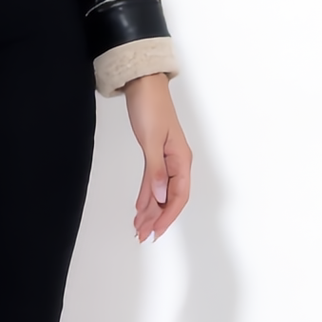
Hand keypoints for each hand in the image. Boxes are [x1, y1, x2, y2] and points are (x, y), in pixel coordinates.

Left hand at [125, 72, 190, 242]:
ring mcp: (166, 159)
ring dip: (150, 211)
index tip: (156, 231)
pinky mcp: (155, 154)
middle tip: (143, 236)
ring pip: (159, 192)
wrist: (143, 85)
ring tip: (139, 228)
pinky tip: (140, 209)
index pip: (178, 196)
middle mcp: (176, 162)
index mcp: (181, 159)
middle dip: (157, 219)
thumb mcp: (151, 140)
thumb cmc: (151, 106)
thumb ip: (155, 170)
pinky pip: (152, 182)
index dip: (168, 216)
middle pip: (169, 198)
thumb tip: (158, 197)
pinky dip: (145, 196)